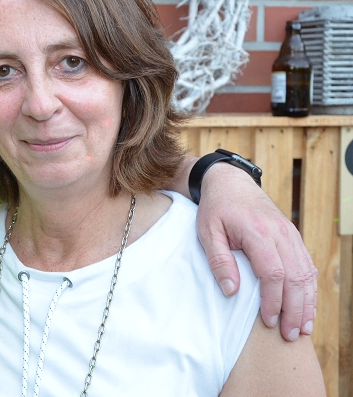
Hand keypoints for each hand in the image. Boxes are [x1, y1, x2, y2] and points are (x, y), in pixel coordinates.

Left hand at [195, 162, 317, 341]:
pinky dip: (309, 288)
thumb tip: (231, 291)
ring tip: (303, 328)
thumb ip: (219, 261)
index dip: (273, 301)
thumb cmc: (216, 208)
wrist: (230, 182)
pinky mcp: (293, 237)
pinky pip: (307, 265)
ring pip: (306, 273)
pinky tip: (307, 306)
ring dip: (306, 303)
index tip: (268, 321)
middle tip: (290, 335)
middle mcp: (281, 233)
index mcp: (259, 232)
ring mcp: (291, 234)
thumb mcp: (207, 232)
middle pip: (296, 277)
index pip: (273, 273)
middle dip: (295, 309)